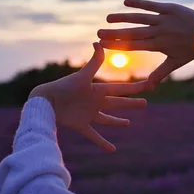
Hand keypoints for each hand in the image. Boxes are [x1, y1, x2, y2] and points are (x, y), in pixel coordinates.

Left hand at [29, 43, 147, 151]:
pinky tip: (112, 150)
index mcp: (98, 89)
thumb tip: (99, 43)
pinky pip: (94, 135)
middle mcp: (95, 101)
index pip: (120, 88)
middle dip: (131, 103)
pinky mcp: (81, 125)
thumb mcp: (82, 76)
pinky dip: (102, 143)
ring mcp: (88, 114)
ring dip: (117, 122)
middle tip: (145, 103)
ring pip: (107, 119)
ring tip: (128, 123)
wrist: (45, 101)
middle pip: (117, 102)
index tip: (148, 85)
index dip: (134, 87)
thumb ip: (94, 62)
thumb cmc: (63, 87)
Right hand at [97, 0, 193, 89]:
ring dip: (123, 18)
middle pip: (133, 33)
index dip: (117, 45)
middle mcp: (160, 32)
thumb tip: (147, 89)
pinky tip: (125, 2)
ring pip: (140, 18)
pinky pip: (152, 5)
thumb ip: (160, 74)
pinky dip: (139, 3)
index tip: (102, 44)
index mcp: (159, 45)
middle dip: (114, 34)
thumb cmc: (191, 49)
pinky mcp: (170, 8)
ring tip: (108, 18)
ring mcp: (164, 19)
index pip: (134, 45)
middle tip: (98, 33)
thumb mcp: (175, 63)